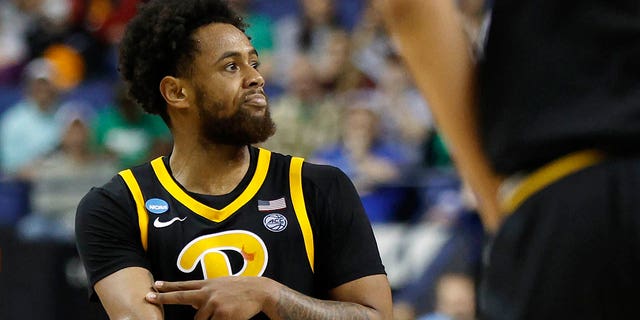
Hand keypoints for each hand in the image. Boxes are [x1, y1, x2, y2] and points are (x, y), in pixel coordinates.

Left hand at [145, 276, 276, 319]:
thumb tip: (192, 304)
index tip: (154, 286)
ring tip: (224, 312)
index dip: (168, 287)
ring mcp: (213, 303)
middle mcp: (207, 292)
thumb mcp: (222, 286)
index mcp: (208, 285)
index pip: (184, 286)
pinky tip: (230, 316)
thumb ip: (207, 292)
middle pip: (181, 297)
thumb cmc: (242, 289)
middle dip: (164, 297)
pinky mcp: (221, 315)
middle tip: (148, 297)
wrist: (260, 291)